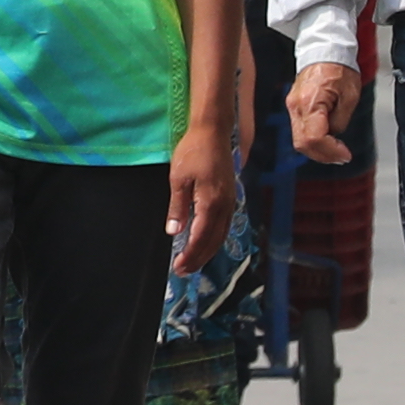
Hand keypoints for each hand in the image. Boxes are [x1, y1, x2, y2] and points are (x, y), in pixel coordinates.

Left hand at [166, 118, 235, 271]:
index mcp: (211, 203)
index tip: (178, 267)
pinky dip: (214, 239)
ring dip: (207, 251)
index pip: (200, 237)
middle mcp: (225, 207)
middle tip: (183, 271)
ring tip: (192, 262)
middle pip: (213, 241)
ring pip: (221, 235)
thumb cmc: (192, 152)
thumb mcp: (178, 180)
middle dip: (198, 258)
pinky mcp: (230, 197)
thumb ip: (177, 207)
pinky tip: (205, 242)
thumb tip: (174, 232)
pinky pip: (224, 225)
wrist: (213, 133)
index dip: (190, 255)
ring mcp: (230, 202)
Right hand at [288, 62, 363, 170]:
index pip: (314, 138)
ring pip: (299, 140)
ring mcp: (292, 107)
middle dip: (323, 155)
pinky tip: (328, 141)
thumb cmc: (339, 69)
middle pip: (302, 143)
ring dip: (318, 150)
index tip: (345, 155)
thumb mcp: (350, 96)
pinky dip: (313, 140)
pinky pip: (300, 131)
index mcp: (310, 102)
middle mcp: (296, 106)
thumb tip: (334, 135)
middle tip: (341, 157)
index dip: (330, 151)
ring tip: (336, 151)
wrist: (325, 51)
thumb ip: (341, 121)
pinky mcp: (294, 107)